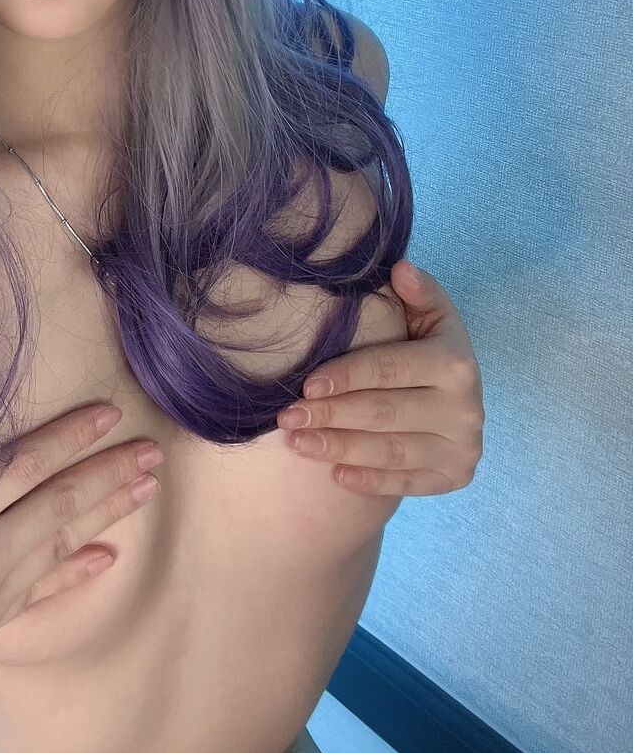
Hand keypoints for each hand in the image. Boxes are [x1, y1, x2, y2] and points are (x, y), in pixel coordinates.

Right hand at [0, 396, 164, 752]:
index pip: (22, 466)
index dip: (67, 437)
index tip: (108, 413)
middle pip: (56, 506)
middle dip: (107, 476)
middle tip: (154, 453)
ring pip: (60, 544)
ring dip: (107, 514)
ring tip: (146, 490)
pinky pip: (44, 593)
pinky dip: (77, 573)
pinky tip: (108, 558)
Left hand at [276, 260, 484, 496]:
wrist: (463, 398)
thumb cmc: (431, 348)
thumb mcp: (432, 315)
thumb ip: (419, 292)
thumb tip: (400, 269)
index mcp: (455, 363)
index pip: (389, 369)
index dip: (346, 376)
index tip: (305, 383)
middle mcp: (465, 408)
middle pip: (384, 413)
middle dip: (330, 415)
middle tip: (287, 418)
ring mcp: (461, 447)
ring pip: (391, 451)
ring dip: (339, 449)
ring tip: (297, 443)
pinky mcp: (455, 476)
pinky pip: (407, 483)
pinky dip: (371, 481)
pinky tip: (335, 475)